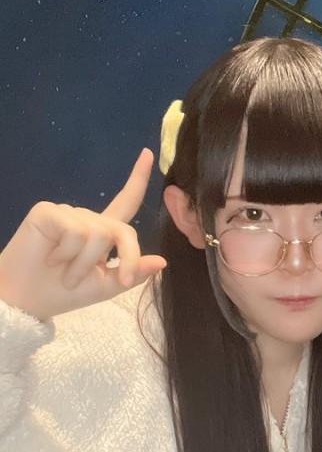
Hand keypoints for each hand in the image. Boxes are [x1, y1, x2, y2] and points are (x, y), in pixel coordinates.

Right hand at [0, 149, 165, 320]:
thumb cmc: (64, 292)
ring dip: (82, 263)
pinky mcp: (49, 211)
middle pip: (121, 231)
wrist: (28, 298)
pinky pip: (76, 231)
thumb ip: (132, 273)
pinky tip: (51, 258)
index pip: (126, 203)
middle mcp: (88, 219)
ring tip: (63, 271)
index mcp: (104, 234)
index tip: (148, 153)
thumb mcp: (105, 286)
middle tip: (86, 282)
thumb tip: (162, 260)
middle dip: (119, 261)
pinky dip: (67, 253)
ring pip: (98, 234)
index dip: (138, 180)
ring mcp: (68, 212)